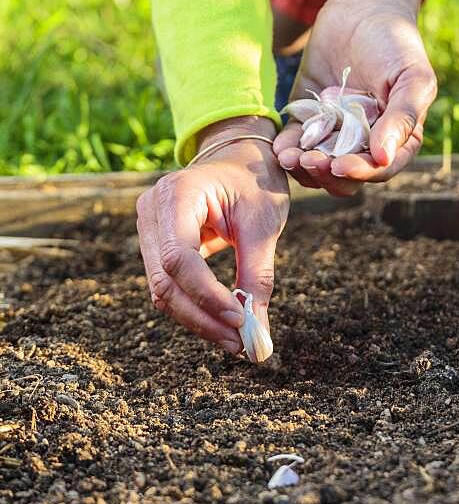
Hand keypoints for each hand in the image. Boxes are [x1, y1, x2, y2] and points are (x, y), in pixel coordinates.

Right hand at [136, 116, 288, 350]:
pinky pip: (168, 286)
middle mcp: (151, 209)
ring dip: (198, 320)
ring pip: (162, 290)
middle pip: (165, 280)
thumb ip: (257, 274)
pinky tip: (223, 323)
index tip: (240, 320)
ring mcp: (148, 227)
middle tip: (240, 343)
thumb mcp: (264, 223)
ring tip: (237, 340)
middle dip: (202, 317)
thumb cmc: (254, 183)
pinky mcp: (155, 244)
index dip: (206, 295)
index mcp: (177, 193)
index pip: (179, 257)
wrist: (240, 160)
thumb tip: (258, 331)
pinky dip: (194, 308)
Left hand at [274, 0, 437, 195]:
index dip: (360, 173)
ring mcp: (335, 133)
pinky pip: (296, 143)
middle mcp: (365, 143)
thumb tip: (383, 158)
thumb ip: (403, 117)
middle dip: (327, 173)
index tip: (340, 165)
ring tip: (289, 157)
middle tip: (310, 160)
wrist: (361, 11)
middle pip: (346, 176)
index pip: (379, 169)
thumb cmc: (395, 44)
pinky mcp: (308, 119)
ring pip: (318, 166)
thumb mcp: (410, 78)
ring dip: (304, 168)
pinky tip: (280, 147)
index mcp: (397, 139)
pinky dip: (287, 149)